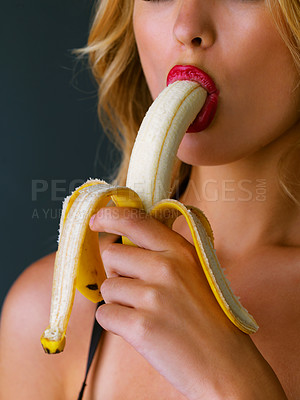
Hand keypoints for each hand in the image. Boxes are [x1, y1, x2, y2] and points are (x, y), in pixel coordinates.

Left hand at [89, 207, 286, 399]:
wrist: (226, 364)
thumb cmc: (210, 318)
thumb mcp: (196, 272)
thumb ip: (165, 253)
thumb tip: (125, 243)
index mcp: (181, 251)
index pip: (135, 221)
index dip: (110, 216)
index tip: (97, 220)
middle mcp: (166, 268)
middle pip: (112, 254)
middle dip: (117, 271)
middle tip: (137, 289)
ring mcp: (153, 297)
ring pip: (106, 287)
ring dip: (118, 300)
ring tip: (144, 313)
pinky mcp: (140, 327)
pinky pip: (104, 315)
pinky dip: (115, 323)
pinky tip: (140, 329)